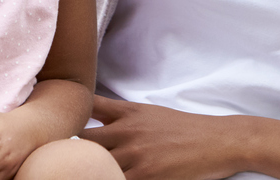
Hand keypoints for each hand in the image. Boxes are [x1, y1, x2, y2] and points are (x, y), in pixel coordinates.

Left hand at [79, 97, 238, 179]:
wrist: (217, 141)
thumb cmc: (185, 129)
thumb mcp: (151, 113)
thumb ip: (121, 115)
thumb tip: (94, 116)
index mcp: (128, 112)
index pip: (89, 107)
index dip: (71, 116)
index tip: (62, 127)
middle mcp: (127, 130)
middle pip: (83, 139)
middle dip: (73, 150)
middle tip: (67, 160)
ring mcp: (135, 153)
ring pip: (96, 164)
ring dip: (90, 170)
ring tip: (83, 173)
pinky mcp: (146, 175)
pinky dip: (110, 179)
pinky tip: (107, 179)